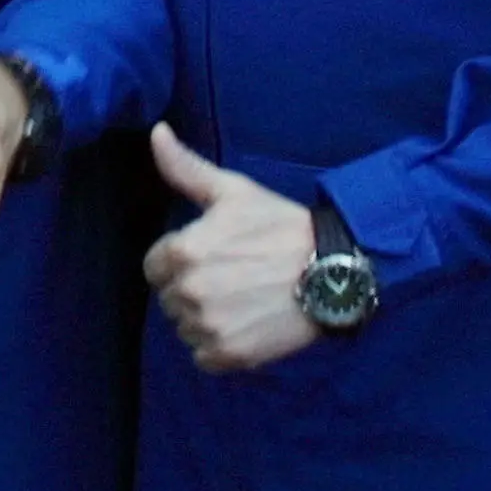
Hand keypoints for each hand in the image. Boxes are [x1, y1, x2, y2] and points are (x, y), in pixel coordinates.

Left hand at [141, 125, 319, 371]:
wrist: (335, 269)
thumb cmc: (281, 226)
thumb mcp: (233, 191)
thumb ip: (185, 167)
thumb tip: (156, 132)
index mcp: (183, 251)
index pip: (154, 267)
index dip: (178, 261)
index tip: (210, 257)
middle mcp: (190, 291)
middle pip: (169, 299)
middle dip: (191, 289)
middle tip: (232, 278)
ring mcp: (210, 325)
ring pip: (184, 329)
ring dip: (203, 320)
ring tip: (241, 301)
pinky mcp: (232, 354)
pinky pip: (203, 357)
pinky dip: (218, 348)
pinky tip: (245, 326)